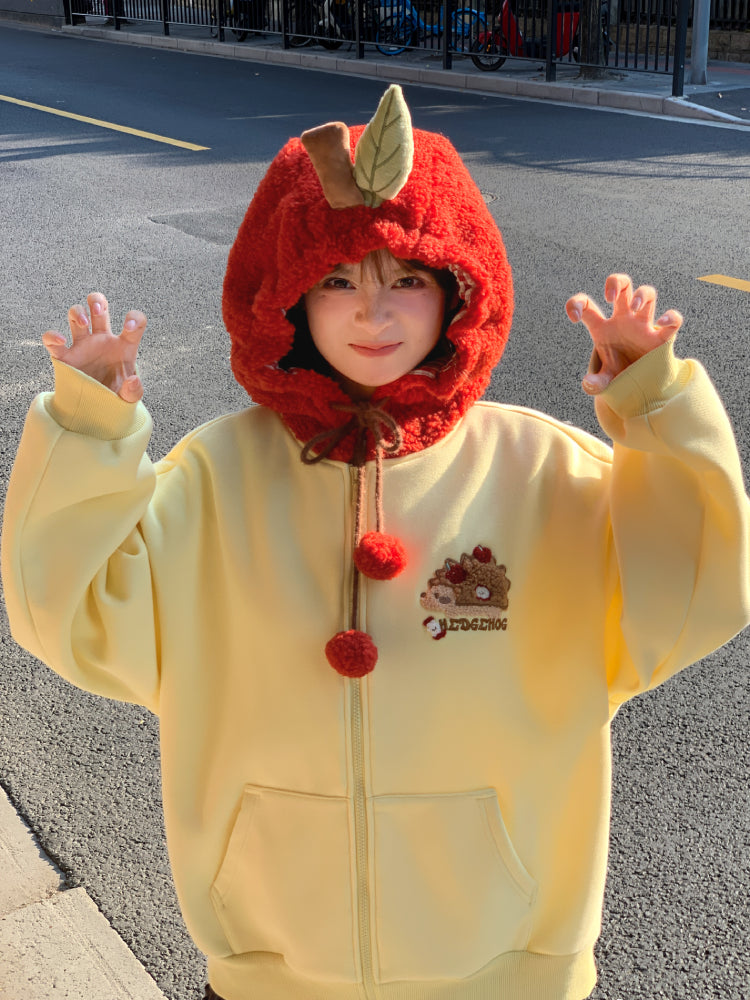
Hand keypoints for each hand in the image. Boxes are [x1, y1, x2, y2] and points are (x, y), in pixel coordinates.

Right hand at [41, 293, 145, 402]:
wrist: (95, 409)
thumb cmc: (115, 396)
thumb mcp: (129, 397)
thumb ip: (134, 391)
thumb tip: (132, 381)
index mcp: (123, 346)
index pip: (135, 323)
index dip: (135, 318)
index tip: (129, 326)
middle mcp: (102, 340)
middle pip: (99, 308)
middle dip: (97, 302)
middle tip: (98, 311)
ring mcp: (83, 345)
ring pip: (76, 315)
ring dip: (77, 312)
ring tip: (83, 322)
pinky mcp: (65, 356)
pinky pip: (53, 341)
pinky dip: (52, 336)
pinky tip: (60, 340)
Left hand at [565, 274, 681, 395]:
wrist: (640, 387)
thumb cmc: (618, 375)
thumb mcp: (604, 380)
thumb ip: (595, 383)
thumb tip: (588, 383)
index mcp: (603, 328)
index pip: (587, 305)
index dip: (577, 303)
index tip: (574, 318)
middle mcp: (623, 320)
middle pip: (622, 285)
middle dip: (616, 282)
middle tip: (610, 297)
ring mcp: (643, 325)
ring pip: (647, 293)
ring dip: (642, 295)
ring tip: (635, 308)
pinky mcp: (661, 337)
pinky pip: (673, 320)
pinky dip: (671, 317)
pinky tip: (662, 322)